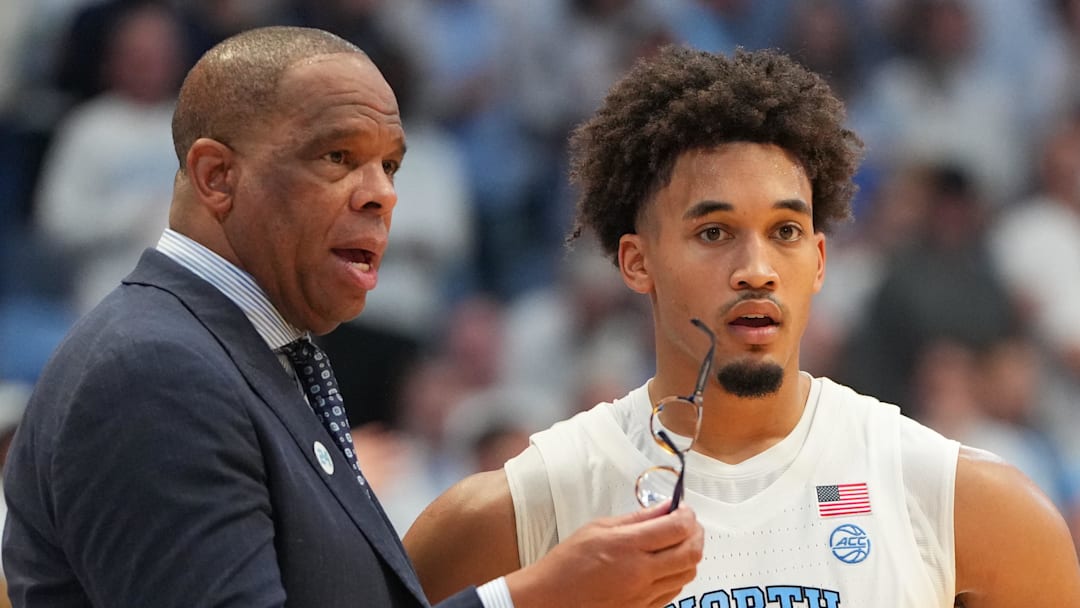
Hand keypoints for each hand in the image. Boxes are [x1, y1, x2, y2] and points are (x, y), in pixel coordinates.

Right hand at [505, 502, 703, 607]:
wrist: (551, 599)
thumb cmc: (567, 563)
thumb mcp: (598, 528)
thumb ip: (636, 519)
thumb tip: (663, 508)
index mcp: (628, 546)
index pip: (677, 527)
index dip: (687, 515)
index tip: (683, 509)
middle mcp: (641, 572)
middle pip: (691, 553)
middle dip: (696, 534)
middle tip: (688, 523)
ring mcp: (644, 595)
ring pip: (688, 574)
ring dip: (690, 555)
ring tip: (678, 543)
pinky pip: (674, 591)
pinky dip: (677, 575)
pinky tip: (666, 565)